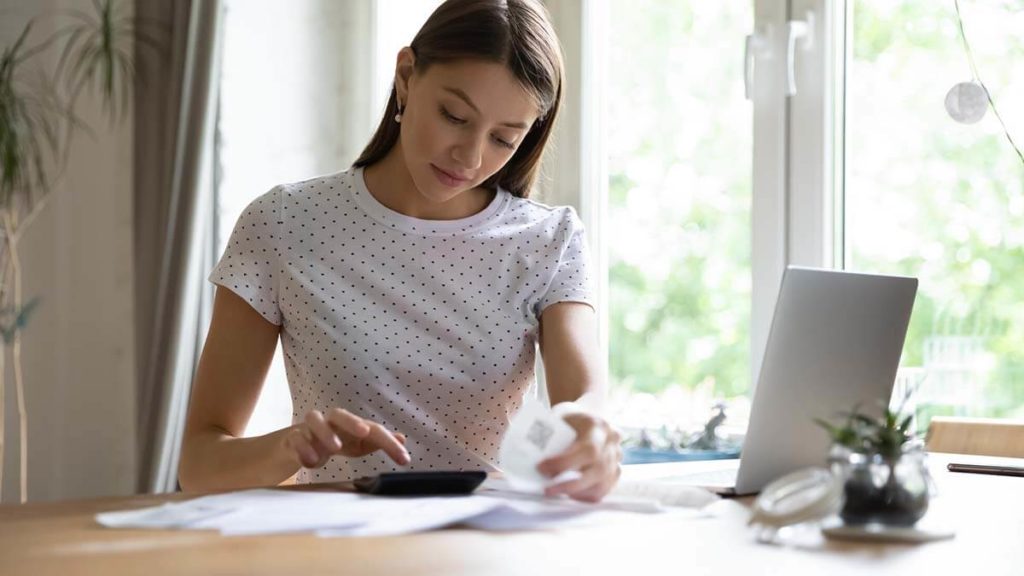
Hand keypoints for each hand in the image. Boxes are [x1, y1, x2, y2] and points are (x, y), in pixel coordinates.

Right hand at [282, 408, 410, 468]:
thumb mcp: (358, 444)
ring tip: (335, 448)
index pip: (372, 429)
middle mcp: (330, 422)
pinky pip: (296, 438)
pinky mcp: (293, 438)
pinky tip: (311, 460)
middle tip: (364, 432)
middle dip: (352, 422)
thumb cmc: (335, 441)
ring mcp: (310, 429)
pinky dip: (304, 447)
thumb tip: (402, 438)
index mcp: (350, 424)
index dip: (388, 442)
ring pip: (314, 419)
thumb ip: (378, 442)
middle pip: (340, 414)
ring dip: (325, 432)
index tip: (404, 458)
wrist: (299, 445)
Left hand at [536, 413, 621, 502]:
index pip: (588, 449)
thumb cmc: (570, 421)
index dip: (565, 463)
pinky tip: (570, 494)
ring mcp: (617, 458)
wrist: (587, 420)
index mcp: (598, 425)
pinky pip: (603, 490)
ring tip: (557, 491)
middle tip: (547, 489)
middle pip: (597, 469)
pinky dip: (585, 495)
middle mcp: (612, 442)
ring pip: (602, 484)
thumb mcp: (561, 420)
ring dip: (577, 492)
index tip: (542, 468)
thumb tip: (528, 455)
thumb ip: (551, 435)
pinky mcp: (616, 471)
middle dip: (570, 484)